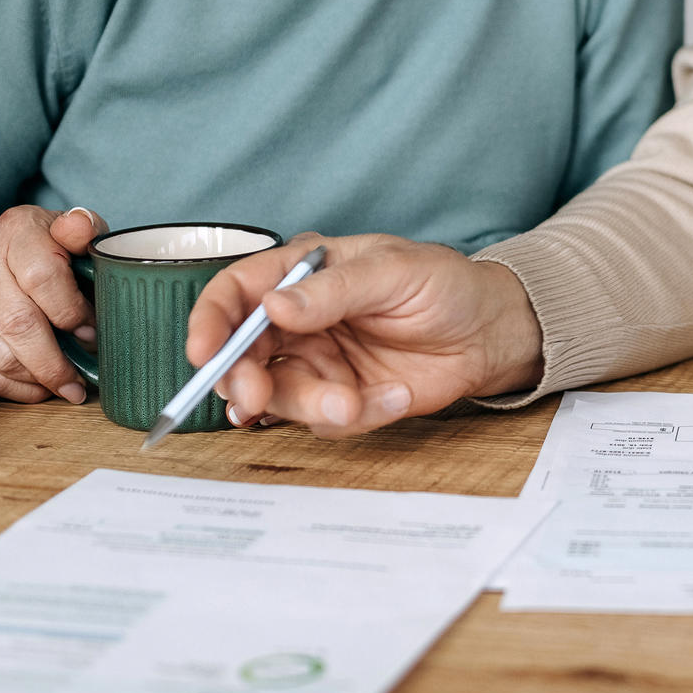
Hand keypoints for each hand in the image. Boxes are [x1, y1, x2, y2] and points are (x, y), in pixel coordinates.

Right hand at [0, 205, 102, 403]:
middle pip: (18, 322)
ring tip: (64, 385)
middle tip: (79, 381)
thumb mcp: (63, 230)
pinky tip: (37, 388)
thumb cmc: (36, 251)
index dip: (71, 311)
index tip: (91, 333)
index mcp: (17, 232)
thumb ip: (82, 228)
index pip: (41, 276)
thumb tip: (80, 228)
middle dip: (53, 360)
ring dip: (35, 377)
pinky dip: (13, 388)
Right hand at [185, 235, 544, 437]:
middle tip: (255, 397)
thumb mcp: (393, 272)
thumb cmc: (444, 284)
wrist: (490, 333)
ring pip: (279, 396)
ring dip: (311, 404)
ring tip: (354, 401)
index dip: (209, 322)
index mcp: (301, 273)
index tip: (202, 352)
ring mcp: (318, 362)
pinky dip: (359, 414)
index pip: (235, 293)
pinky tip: (395, 396)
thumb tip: (272, 305)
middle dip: (244, 379)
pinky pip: (326, 419)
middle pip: (241, 355)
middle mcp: (299, 320)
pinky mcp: (342, 399)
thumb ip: (332, 290)